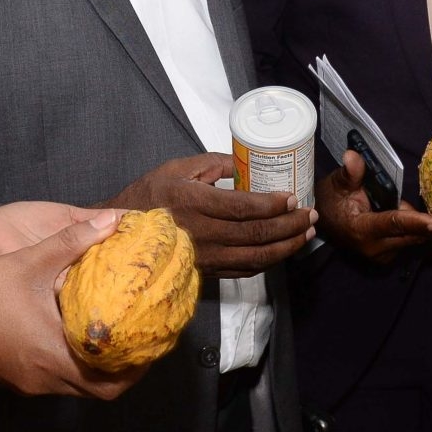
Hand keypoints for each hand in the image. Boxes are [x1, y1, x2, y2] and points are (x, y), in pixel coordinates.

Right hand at [0, 213, 144, 399]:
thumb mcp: (27, 260)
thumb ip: (73, 241)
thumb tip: (113, 221)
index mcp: (52, 355)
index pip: (111, 380)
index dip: (138, 367)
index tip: (154, 343)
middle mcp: (45, 377)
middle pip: (101, 390)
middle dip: (126, 370)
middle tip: (142, 342)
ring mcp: (30, 383)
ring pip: (80, 387)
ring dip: (102, 368)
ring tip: (119, 337)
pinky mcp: (18, 379)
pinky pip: (60, 380)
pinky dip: (79, 366)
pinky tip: (82, 337)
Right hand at [109, 153, 314, 277]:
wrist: (119, 236)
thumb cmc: (149, 196)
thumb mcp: (178, 168)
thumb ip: (215, 163)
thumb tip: (248, 160)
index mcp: (194, 202)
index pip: (244, 207)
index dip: (274, 204)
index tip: (294, 197)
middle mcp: (201, 233)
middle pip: (257, 234)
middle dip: (291, 225)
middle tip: (311, 215)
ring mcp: (204, 257)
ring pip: (255, 258)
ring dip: (287, 247)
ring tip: (307, 234)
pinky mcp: (206, 272)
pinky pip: (244, 271)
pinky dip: (268, 262)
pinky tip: (283, 251)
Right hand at [317, 150, 431, 261]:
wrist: (325, 222)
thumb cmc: (332, 200)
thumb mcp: (339, 183)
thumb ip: (350, 172)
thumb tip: (353, 156)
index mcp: (362, 230)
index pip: (395, 224)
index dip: (417, 223)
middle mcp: (375, 248)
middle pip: (411, 234)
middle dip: (419, 218)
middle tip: (401, 197)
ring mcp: (382, 256)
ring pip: (413, 237)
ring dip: (413, 222)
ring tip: (389, 205)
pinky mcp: (388, 257)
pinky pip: (408, 240)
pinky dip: (409, 228)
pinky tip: (395, 215)